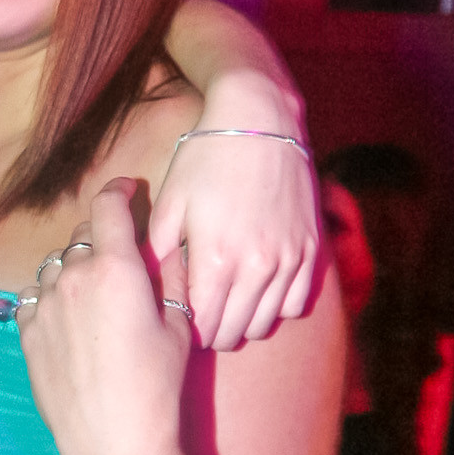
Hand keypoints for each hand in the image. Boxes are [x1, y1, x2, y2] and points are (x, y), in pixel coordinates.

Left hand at [17, 179, 190, 454]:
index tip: (126, 189)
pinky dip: (49, 296)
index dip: (118, 190)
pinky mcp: (26, 332)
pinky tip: (66, 314)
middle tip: (119, 256)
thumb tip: (167, 245)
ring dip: (74, 268)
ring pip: (55, 266)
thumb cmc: (156, 385)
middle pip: (82, 236)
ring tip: (94, 292)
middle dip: (101, 238)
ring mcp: (44, 304)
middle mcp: (74, 276)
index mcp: (116, 267)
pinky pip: (33, 296)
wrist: (113, 440)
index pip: (108, 205)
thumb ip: (170, 275)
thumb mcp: (177, 325)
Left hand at [148, 75, 317, 351]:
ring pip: (264, 323)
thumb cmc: (205, 159)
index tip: (178, 322)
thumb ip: (156, 252)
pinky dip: (277, 308)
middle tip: (200, 321)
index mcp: (215, 259)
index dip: (187, 331)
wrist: (259, 120)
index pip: (202, 326)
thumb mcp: (169, 203)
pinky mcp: (310, 249)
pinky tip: (259, 293)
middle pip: (233, 332)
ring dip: (243, 323)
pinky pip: (296, 304)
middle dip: (213, 333)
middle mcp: (257, 266)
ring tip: (227, 309)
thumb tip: (143, 289)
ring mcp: (288, 259)